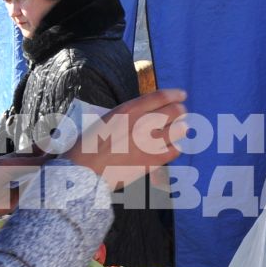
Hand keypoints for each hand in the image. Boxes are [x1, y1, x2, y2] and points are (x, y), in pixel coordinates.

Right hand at [63, 88, 188, 189]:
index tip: (182, 95)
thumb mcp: (107, 120)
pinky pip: (174, 151)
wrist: (83, 171)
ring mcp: (148, 143)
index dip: (175, 95)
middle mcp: (141, 124)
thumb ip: (129, 115)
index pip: (160, 96)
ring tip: (182, 129)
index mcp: (128, 110)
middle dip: (180, 111)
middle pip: (174, 111)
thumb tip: (149, 113)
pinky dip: (176, 148)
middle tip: (182, 113)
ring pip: (178, 130)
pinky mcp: (151, 161)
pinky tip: (175, 147)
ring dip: (181, 128)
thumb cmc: (90, 145)